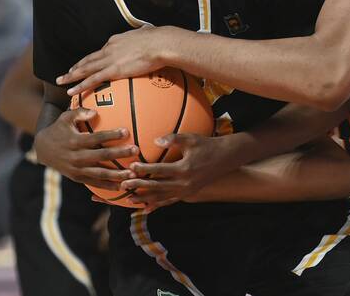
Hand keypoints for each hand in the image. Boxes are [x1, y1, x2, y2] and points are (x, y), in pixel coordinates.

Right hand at [34, 107, 136, 188]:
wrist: (42, 149)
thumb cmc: (59, 129)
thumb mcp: (66, 118)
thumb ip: (80, 113)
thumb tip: (95, 112)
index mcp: (75, 141)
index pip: (96, 137)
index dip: (111, 135)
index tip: (126, 132)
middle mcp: (76, 156)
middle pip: (101, 155)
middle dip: (120, 153)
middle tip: (136, 150)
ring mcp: (76, 169)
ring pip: (100, 173)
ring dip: (117, 174)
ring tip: (133, 173)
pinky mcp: (77, 178)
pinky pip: (94, 183)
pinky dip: (107, 186)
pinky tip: (121, 187)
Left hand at [56, 25, 177, 94]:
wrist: (159, 43)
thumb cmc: (158, 39)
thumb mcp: (148, 34)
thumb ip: (144, 35)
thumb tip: (149, 32)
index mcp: (117, 40)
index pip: (102, 51)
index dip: (93, 58)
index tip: (88, 62)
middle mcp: (109, 49)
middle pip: (89, 59)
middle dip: (76, 66)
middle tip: (66, 72)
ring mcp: (110, 59)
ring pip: (86, 69)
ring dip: (72, 75)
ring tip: (62, 81)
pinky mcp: (113, 70)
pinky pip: (93, 79)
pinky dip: (80, 85)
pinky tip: (72, 91)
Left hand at [121, 132, 241, 207]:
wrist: (226, 158)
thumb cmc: (207, 145)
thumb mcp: (191, 139)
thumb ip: (173, 139)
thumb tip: (155, 140)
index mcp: (184, 168)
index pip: (159, 170)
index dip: (144, 169)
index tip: (130, 167)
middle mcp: (184, 183)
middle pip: (157, 187)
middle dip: (139, 186)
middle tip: (123, 185)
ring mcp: (187, 190)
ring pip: (162, 197)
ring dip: (145, 199)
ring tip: (130, 199)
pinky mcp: (188, 193)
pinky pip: (170, 201)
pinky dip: (158, 205)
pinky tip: (146, 209)